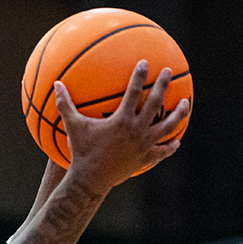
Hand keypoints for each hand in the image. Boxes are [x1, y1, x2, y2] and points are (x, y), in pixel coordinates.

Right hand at [53, 62, 190, 188]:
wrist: (90, 180)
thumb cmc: (81, 152)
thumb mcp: (73, 126)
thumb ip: (65, 104)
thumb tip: (55, 84)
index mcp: (122, 120)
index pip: (134, 91)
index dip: (140, 75)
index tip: (145, 62)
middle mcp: (137, 130)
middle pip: (155, 103)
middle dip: (162, 85)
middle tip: (168, 72)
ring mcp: (144, 145)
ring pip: (168, 126)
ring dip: (179, 113)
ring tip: (186, 103)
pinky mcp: (146, 159)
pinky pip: (162, 151)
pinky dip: (170, 146)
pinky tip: (176, 141)